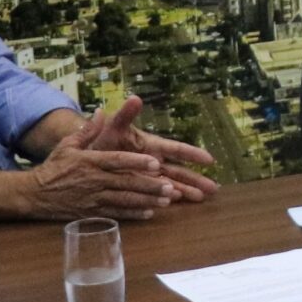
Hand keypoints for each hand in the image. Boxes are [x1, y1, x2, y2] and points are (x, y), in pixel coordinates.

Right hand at [0, 134, 180, 222]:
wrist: (33, 194)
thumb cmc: (53, 167)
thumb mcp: (67, 145)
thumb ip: (87, 131)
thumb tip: (101, 112)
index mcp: (90, 161)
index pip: (117, 160)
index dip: (137, 162)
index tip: (155, 163)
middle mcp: (94, 180)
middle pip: (126, 182)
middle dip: (149, 186)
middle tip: (171, 187)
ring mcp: (93, 198)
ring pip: (124, 200)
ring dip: (146, 201)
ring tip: (167, 201)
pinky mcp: (91, 212)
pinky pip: (115, 214)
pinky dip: (132, 214)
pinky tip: (148, 213)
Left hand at [83, 94, 217, 201]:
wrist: (87, 155)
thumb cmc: (102, 139)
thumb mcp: (114, 126)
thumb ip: (126, 115)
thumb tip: (135, 98)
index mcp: (151, 146)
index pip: (176, 149)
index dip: (192, 154)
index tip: (210, 160)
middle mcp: (153, 161)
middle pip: (179, 171)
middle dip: (196, 179)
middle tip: (214, 188)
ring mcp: (147, 176)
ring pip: (171, 184)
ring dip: (187, 191)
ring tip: (202, 198)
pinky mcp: (138, 187)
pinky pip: (155, 194)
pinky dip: (167, 198)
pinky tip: (179, 203)